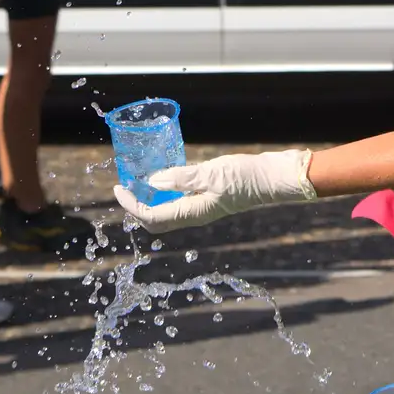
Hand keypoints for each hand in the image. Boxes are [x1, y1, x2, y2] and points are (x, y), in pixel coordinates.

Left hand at [113, 149, 317, 232]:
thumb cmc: (247, 177)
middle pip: (156, 220)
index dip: (131, 205)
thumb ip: (182, 177)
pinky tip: (164, 173)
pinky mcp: (207, 197)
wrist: (274, 178)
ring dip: (149, 198)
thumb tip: (153, 181)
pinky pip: (178, 199)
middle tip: (125, 185)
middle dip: (136, 205)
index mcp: (192, 213)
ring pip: (166, 210)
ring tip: (139, 179)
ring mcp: (201, 206)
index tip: (119, 188)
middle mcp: (194, 213)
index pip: (152, 216)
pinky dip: (165, 190)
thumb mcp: (212, 174)